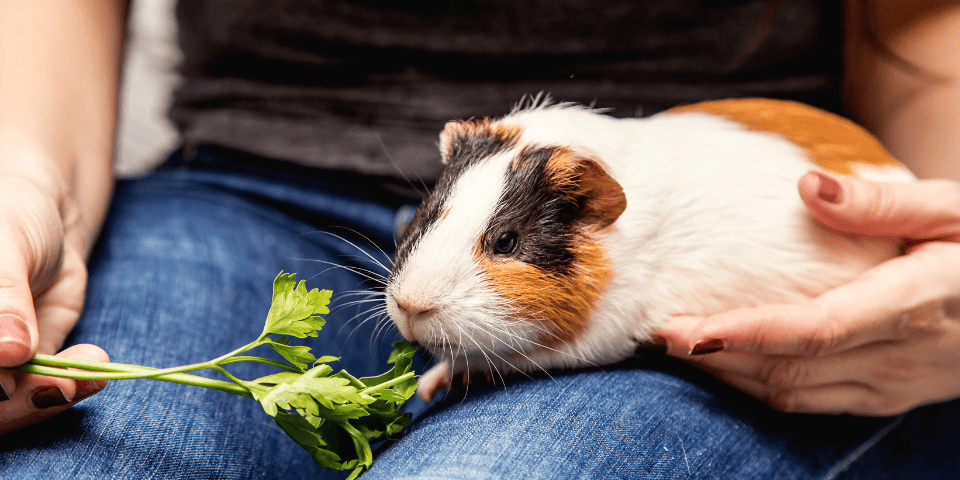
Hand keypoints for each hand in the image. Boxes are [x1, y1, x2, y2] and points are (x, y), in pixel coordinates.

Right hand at [0, 174, 106, 433]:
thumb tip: (10, 350)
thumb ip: (3, 296)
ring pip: (9, 404)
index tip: (7, 382)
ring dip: (50, 396)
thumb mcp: (5, 245)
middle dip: (18, 402)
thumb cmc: (10, 214)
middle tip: (61, 384)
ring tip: (86, 373)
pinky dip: (72, 383)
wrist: (44, 213)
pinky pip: (44, 386)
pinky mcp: (27, 364)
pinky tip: (95, 369)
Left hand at [656, 171, 959, 415]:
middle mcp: (901, 357)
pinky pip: (811, 400)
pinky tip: (727, 362)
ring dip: (729, 374)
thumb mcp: (956, 209)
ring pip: (792, 391)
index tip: (681, 327)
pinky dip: (759, 384)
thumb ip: (883, 202)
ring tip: (675, 346)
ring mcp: (894, 386)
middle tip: (654, 331)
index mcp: (916, 304)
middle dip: (715, 354)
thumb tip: (809, 185)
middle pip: (788, 367)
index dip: (741, 333)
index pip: (812, 330)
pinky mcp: (888, 397)